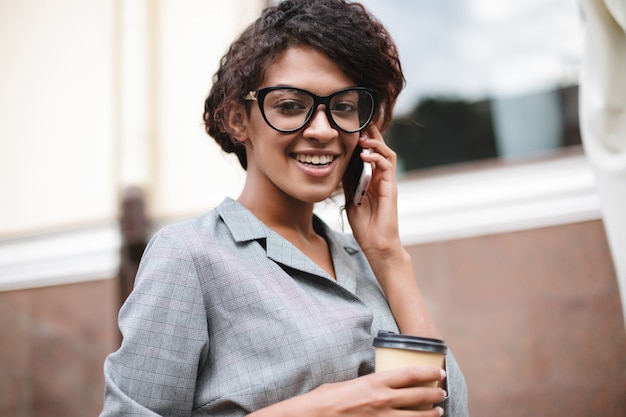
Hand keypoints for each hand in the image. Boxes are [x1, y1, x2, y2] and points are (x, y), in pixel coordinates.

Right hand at [302, 366, 445, 415]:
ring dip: (430, 414)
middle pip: (418, 395)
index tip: (439, 371)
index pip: (410, 374)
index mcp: (375, 382)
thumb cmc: (328, 399)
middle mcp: (383, 399)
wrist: (315, 415)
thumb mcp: (352, 383)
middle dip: (434, 393)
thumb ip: (370, 384)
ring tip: (438, 412)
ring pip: (415, 416)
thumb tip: (380, 385)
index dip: (428, 372)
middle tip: (442, 392)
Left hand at [345, 125, 401, 256]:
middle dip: (371, 135)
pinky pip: (387, 167)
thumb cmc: (365, 226)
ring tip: (362, 138)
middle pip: (380, 150)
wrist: (376, 245)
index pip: (369, 155)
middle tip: (360, 123)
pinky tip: (364, 156)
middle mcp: (382, 179)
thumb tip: (338, 168)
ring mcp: (388, 183)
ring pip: (387, 154)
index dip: (362, 141)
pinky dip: (377, 158)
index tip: (351, 129)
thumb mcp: (351, 200)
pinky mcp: (391, 189)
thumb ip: (349, 185)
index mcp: (372, 181)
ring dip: (375, 144)